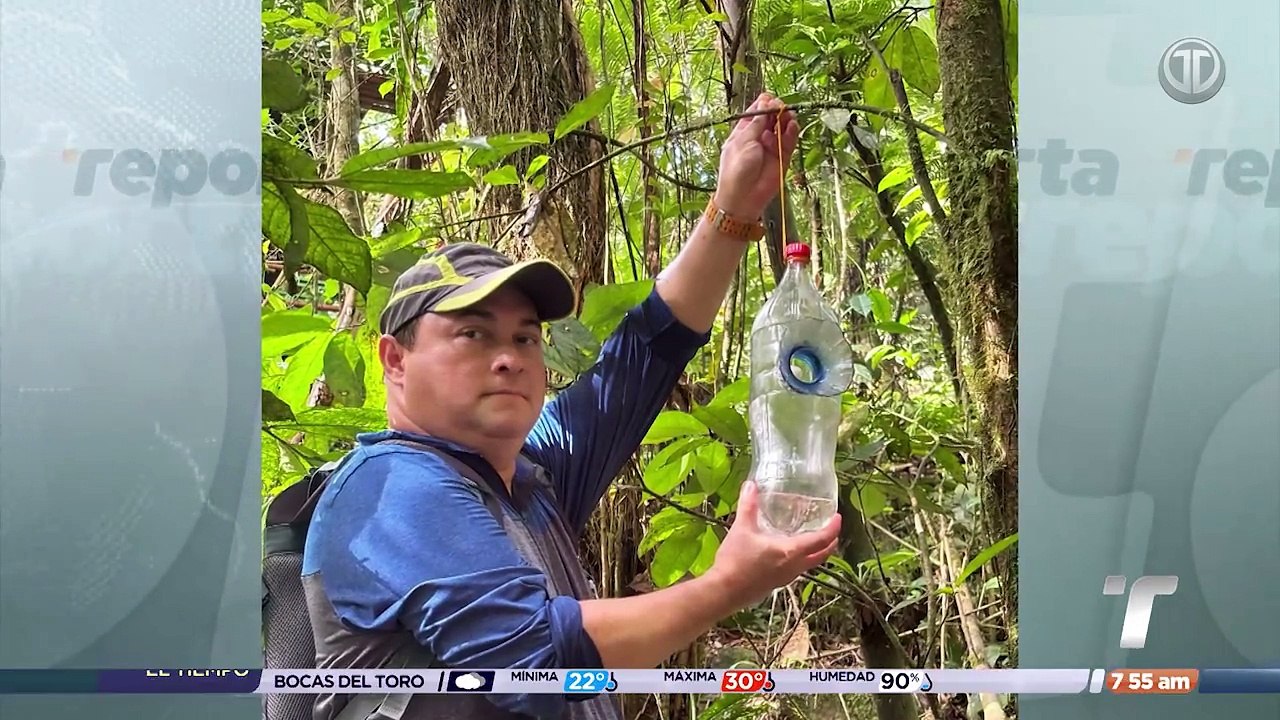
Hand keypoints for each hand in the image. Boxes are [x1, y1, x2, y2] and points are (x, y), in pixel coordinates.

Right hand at [705, 480, 840, 607]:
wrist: (724, 591)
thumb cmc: (736, 560)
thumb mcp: (742, 528)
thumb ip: (748, 505)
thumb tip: (751, 485)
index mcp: (792, 551)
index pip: (821, 540)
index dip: (833, 528)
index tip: (838, 517)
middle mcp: (795, 567)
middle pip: (822, 555)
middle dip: (830, 541)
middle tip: (831, 528)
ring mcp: (787, 578)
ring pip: (811, 563)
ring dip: (817, 551)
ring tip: (812, 537)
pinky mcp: (777, 583)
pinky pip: (798, 569)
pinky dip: (803, 558)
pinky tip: (788, 551)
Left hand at [712, 93, 799, 219]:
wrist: (743, 198)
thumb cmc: (737, 169)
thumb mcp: (743, 142)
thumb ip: (757, 123)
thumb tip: (765, 103)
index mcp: (744, 131)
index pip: (756, 111)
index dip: (763, 103)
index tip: (770, 99)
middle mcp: (759, 137)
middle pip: (771, 116)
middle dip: (777, 109)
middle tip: (780, 107)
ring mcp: (771, 146)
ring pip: (782, 127)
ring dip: (786, 119)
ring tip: (788, 116)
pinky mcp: (783, 157)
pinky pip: (789, 141)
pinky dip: (792, 132)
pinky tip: (792, 126)